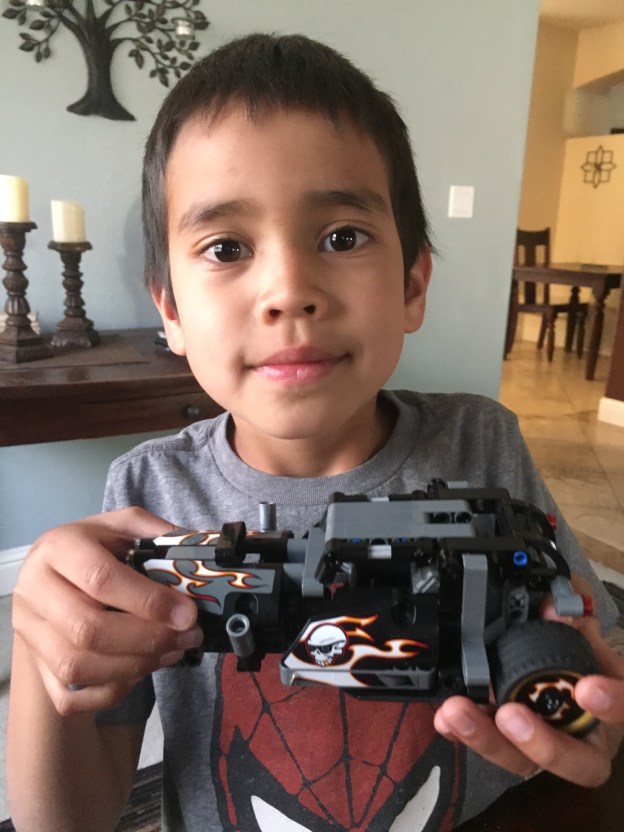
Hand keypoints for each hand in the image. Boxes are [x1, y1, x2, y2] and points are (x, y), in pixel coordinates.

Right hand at [12, 507, 202, 714]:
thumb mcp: (123, 526)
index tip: (187, 614)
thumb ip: (157, 535)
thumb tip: (201, 557)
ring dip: (135, 666)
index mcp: (58, 547)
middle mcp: (34, 589)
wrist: (51, 575)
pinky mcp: (34, 665)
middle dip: (148, 639)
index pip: (100, 579)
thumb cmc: (94, 547)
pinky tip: (140, 669)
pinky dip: (111, 690)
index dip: (148, 601)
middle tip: (188, 637)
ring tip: (173, 652)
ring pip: (77, 666)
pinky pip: (69, 696)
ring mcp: (29, 631)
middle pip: (87, 629)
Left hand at [434, 578, 623, 786]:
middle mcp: (586, 738)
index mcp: (613, 707)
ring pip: (524, 761)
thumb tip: (554, 606)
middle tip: (510, 715)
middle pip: (575, 762)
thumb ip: (572, 611)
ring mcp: (546, 748)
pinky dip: (464, 734)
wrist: (560, 665)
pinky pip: (489, 746)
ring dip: (488, 738)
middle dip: (541, 743)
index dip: (613, 704)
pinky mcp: (510, 747)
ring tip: (459, 711)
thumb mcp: (582, 625)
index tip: (588, 687)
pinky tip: (444, 719)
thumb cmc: (578, 650)